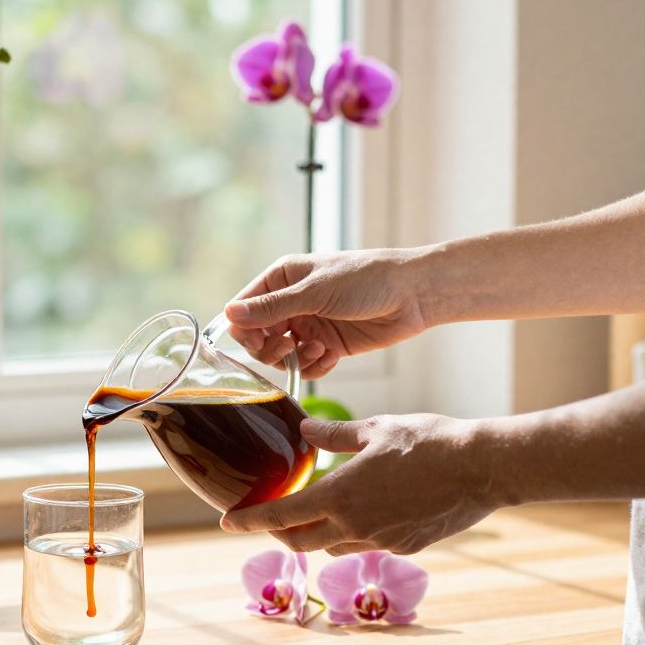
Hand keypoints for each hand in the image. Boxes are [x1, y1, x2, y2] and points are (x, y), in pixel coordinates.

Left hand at [220, 414, 503, 554]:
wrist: (484, 468)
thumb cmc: (431, 441)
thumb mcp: (377, 428)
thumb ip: (335, 434)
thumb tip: (306, 431)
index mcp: (340, 495)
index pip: (280, 516)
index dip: (249, 521)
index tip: (226, 523)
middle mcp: (355, 526)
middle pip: (301, 541)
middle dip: (279, 534)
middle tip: (269, 521)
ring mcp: (381, 541)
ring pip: (334, 545)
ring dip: (318, 533)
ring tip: (316, 512)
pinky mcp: (406, 547)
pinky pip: (368, 544)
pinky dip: (355, 532)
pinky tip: (366, 511)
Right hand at [224, 249, 432, 379]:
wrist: (415, 294)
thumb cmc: (367, 279)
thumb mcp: (316, 291)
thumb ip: (272, 307)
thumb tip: (229, 314)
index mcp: (282, 279)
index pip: (244, 308)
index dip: (244, 327)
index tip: (257, 340)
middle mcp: (292, 302)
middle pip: (258, 336)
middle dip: (268, 347)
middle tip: (287, 346)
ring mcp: (309, 325)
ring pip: (281, 355)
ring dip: (295, 358)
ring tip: (319, 349)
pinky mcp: (328, 345)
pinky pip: (306, 365)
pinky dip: (315, 366)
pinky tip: (331, 355)